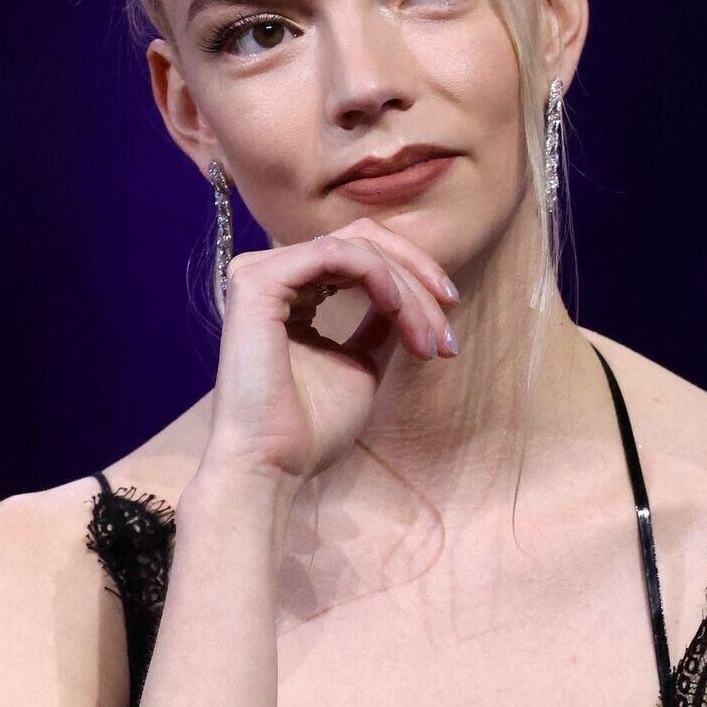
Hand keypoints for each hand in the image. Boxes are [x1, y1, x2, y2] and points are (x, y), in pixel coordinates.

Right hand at [202, 217, 460, 488]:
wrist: (270, 465)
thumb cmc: (309, 430)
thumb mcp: (360, 366)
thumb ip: (379, 325)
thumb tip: (409, 297)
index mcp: (291, 294)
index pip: (361, 258)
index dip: (414, 281)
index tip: (446, 332)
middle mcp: (273, 275)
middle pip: (364, 241)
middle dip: (418, 277)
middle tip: (447, 326)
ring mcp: (261, 273)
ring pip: (358, 247)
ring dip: (407, 289)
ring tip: (427, 337)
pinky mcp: (259, 281)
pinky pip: (337, 254)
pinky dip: (379, 275)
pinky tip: (398, 309)